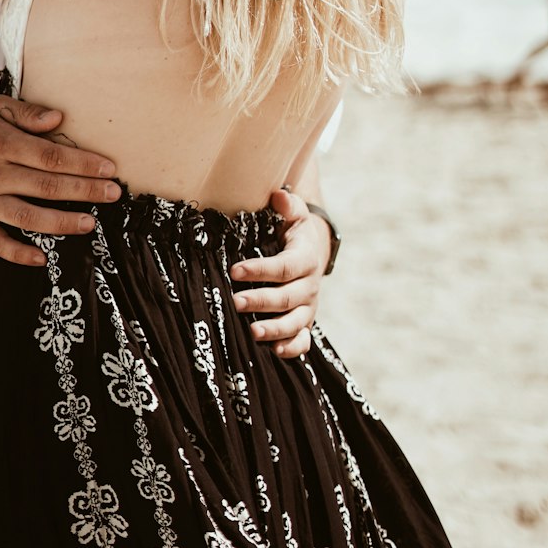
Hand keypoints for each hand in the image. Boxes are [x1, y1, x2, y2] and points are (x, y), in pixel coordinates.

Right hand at [0, 94, 121, 267]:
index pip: (50, 156)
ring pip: (27, 216)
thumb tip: (58, 118)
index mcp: (0, 143)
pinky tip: (41, 258)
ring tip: (89, 223)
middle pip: (46, 186)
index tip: (108, 169)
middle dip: (84, 191)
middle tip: (113, 194)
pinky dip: (18, 253)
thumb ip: (26, 113)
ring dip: (61, 222)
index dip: (82, 163)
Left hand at [229, 188, 330, 359]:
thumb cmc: (294, 232)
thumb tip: (278, 195)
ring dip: (275, 329)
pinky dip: (292, 348)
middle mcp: (309, 285)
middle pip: (287, 297)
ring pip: (295, 322)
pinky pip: (303, 340)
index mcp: (305, 258)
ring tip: (252, 332)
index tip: (235, 270)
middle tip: (236, 302)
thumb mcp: (294, 214)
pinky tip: (275, 351)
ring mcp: (308, 307)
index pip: (284, 267)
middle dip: (261, 301)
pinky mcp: (305, 322)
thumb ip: (287, 205)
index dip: (260, 269)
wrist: (313, 252)